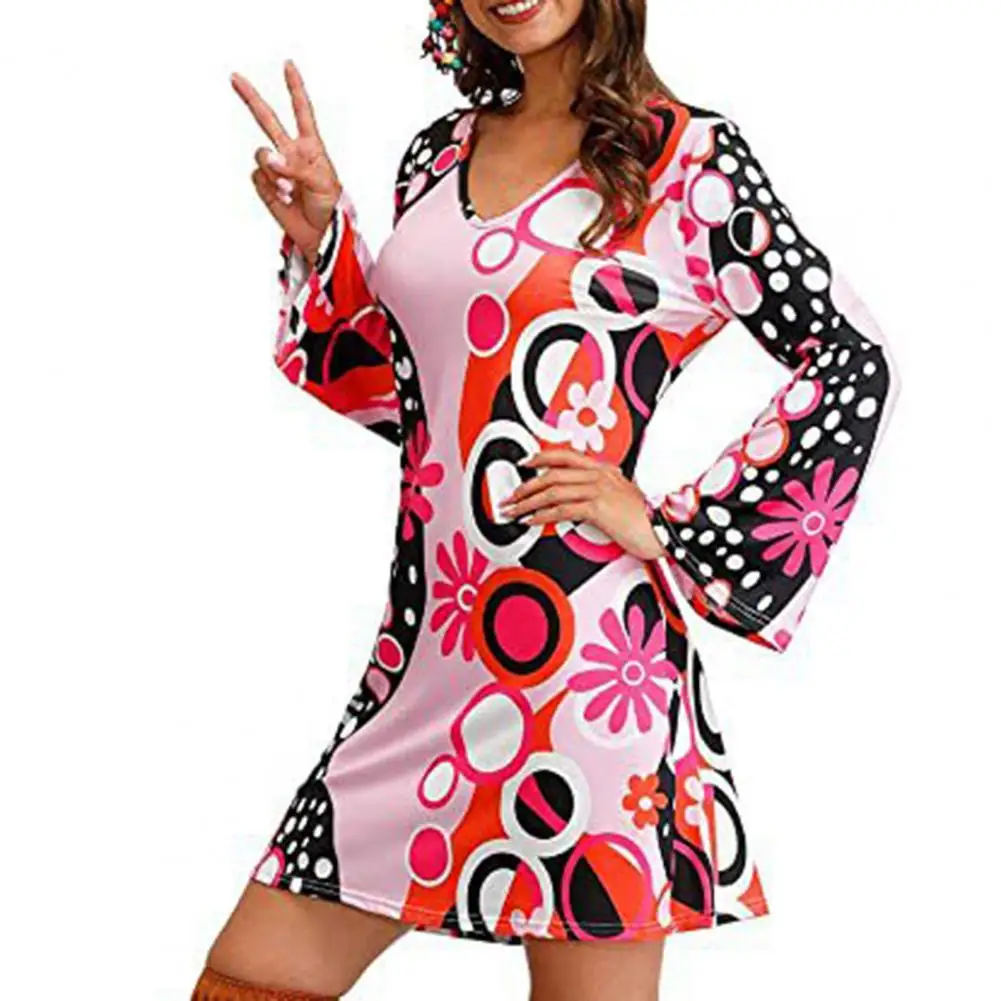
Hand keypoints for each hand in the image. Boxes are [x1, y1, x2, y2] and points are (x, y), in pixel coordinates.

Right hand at [231, 60, 340, 262]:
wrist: (321, 236)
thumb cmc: (331, 208)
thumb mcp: (323, 183)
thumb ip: (296, 167)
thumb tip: (270, 159)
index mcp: (311, 147)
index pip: (302, 112)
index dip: (295, 89)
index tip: (288, 66)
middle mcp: (291, 153)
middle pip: (267, 120)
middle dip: (251, 98)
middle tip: (235, 78)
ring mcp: (276, 170)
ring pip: (261, 155)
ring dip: (271, 169)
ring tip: (288, 188)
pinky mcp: (265, 186)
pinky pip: (257, 177)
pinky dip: (268, 187)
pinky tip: (283, 198)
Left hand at [500, 449, 664, 561]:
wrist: (669, 529)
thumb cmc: (649, 520)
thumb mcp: (622, 501)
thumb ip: (601, 497)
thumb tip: (580, 505)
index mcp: (605, 471)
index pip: (566, 457)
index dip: (542, 458)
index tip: (525, 463)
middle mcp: (600, 476)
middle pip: (553, 474)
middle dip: (526, 486)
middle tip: (510, 497)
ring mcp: (599, 490)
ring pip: (553, 491)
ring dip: (528, 502)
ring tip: (514, 511)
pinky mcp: (599, 508)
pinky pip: (562, 510)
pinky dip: (542, 515)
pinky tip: (532, 521)